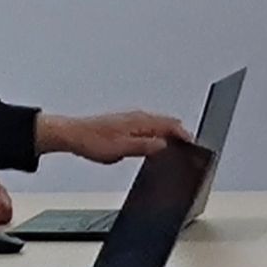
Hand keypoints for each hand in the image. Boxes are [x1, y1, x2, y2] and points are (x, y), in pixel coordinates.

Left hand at [36, 110, 190, 163]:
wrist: (72, 135)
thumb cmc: (92, 140)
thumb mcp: (121, 149)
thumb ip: (144, 147)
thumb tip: (164, 145)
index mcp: (140, 121)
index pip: (170, 125)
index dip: (184, 135)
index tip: (193, 144)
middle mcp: (137, 117)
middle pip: (166, 123)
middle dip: (179, 133)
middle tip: (188, 145)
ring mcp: (130, 119)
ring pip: (157, 124)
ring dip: (168, 132)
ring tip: (176, 143)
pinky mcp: (124, 124)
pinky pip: (148, 127)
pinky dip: (156, 133)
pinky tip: (153, 142)